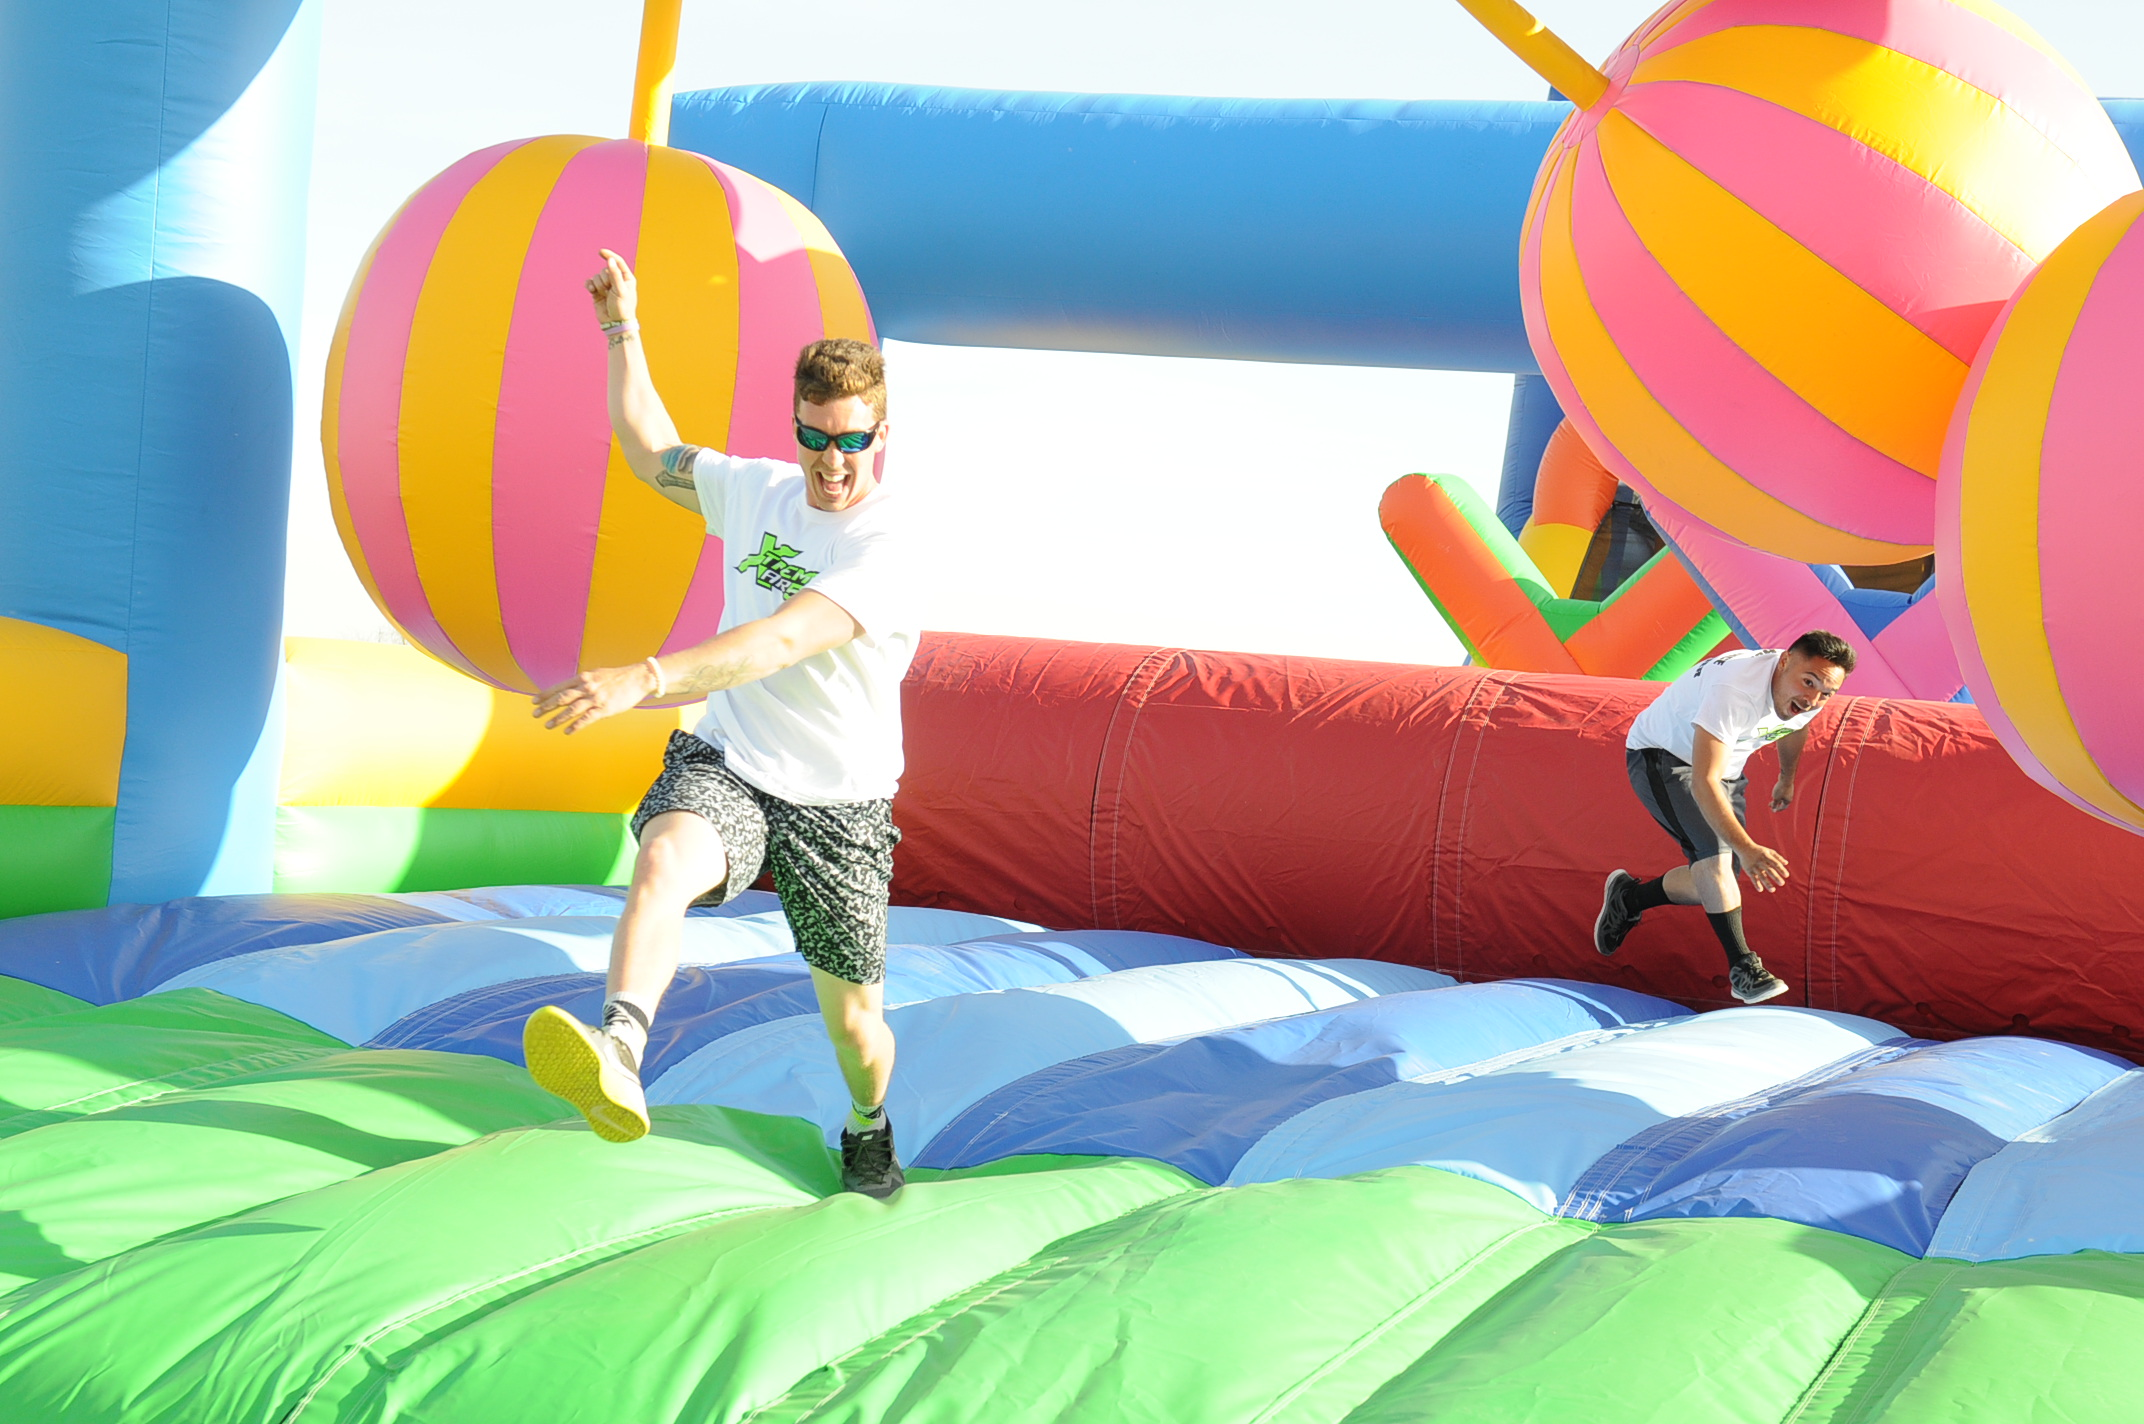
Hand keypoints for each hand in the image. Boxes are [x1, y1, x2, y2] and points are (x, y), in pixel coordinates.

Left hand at [533, 661, 656, 734]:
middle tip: (535, 714)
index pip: (559, 687)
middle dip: (546, 707)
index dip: (545, 694)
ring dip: (558, 718)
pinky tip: (567, 731)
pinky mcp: (605, 708)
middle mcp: (587, 687)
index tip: (534, 701)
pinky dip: (575, 725)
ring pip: (571, 709)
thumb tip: (572, 690)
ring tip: (548, 725)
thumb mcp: (598, 674)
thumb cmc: (619, 677)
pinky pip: (586, 718)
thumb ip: (584, 682)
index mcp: (584, 678)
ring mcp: (595, 698)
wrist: (639, 678)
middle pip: (562, 698)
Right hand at [585, 247, 637, 326]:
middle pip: (604, 270)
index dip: (609, 256)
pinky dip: (589, 285)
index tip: (600, 252)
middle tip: (609, 291)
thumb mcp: (620, 290)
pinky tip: (591, 290)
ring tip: (604, 295)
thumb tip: (610, 260)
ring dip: (598, 285)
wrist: (615, 324)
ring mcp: (606, 286)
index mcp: (626, 278)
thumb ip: (615, 274)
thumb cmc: (622, 308)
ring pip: (596, 276)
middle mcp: (616, 280)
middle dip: (604, 279)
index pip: (618, 262)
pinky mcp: (597, 292)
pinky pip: (590, 282)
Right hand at [1739, 842, 1790, 892]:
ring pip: (1761, 876)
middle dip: (1776, 877)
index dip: (1781, 869)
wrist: (1744, 848)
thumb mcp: (1769, 851)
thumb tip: (1786, 863)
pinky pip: (1753, 878)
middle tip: (1782, 883)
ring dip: (1767, 883)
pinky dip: (1756, 884)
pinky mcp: (1749, 870)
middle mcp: (1761, 862)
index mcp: (1767, 857)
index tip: (1787, 875)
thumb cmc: (1759, 850)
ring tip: (1773, 890)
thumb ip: (1778, 857)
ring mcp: (1754, 867)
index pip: (1775, 863)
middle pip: (1769, 870)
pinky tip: (1761, 890)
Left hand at [1770, 777, 1794, 812]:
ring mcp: (1788, 791)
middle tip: (1769, 805)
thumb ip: (1774, 804)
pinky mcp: (1786, 786)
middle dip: (1775, 804)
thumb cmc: (1781, 789)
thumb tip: (1773, 809)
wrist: (1786, 778)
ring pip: (1782, 796)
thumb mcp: (1776, 798)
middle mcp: (1789, 796)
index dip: (1777, 809)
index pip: (1783, 807)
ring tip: (1771, 797)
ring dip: (1776, 798)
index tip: (1772, 810)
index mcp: (1788, 801)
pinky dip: (1778, 793)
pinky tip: (1774, 791)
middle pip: (1782, 802)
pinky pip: (1782, 792)